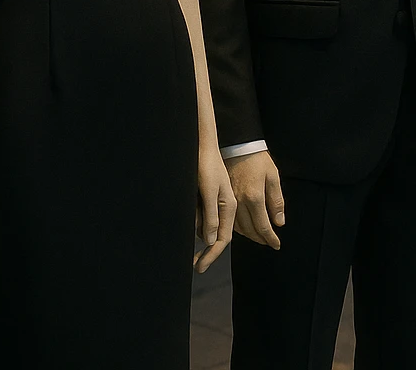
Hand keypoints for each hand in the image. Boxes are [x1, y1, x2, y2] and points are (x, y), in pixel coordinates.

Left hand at [194, 144, 235, 272]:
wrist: (202, 146)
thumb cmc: (206, 167)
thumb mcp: (208, 192)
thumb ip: (211, 216)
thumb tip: (212, 241)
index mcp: (229, 207)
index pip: (222, 239)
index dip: (212, 256)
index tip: (200, 268)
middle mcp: (226, 207)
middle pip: (218, 237)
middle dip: (207, 253)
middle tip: (194, 266)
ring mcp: (218, 202)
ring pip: (209, 228)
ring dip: (199, 236)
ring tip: (187, 239)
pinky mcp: (210, 198)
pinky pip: (204, 218)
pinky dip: (197, 224)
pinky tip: (189, 222)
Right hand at [225, 150, 283, 249]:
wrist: (238, 146)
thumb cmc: (257, 158)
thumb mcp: (273, 176)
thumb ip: (277, 201)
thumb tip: (279, 221)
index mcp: (254, 197)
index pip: (263, 226)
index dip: (271, 238)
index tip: (276, 244)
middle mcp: (240, 202)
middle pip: (250, 230)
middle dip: (261, 239)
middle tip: (269, 242)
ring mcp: (230, 201)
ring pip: (239, 227)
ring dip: (250, 236)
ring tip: (259, 237)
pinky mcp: (223, 198)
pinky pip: (230, 219)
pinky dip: (239, 228)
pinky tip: (245, 227)